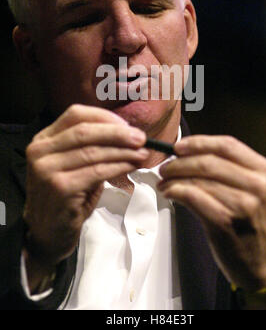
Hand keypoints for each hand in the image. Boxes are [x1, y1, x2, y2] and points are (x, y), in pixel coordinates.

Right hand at [23, 104, 147, 270]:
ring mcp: (47, 169)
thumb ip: (91, 146)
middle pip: (86, 131)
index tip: (127, 125)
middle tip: (141, 138)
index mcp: (44, 139)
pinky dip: (119, 167)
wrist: (47, 233)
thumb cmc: (66, 196)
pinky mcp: (60, 187)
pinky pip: (97, 171)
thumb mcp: (73, 165)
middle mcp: (40, 151)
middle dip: (118, 133)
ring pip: (94, 151)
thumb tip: (128, 134)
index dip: (104, 117)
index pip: (76, 115)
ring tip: (142, 153)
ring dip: (123, 151)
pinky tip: (131, 166)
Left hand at [158, 135, 265, 291]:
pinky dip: (175, 191)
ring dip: (174, 178)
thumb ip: (230, 170)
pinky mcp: (225, 221)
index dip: (199, 142)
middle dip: (180, 162)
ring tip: (164, 181)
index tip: (179, 146)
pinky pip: (192, 197)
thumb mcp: (254, 191)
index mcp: (264, 171)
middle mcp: (257, 185)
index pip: (227, 144)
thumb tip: (189, 155)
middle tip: (165, 167)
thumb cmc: (254, 226)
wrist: (265, 265)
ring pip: (198, 179)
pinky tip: (169, 193)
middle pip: (209, 161)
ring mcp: (243, 204)